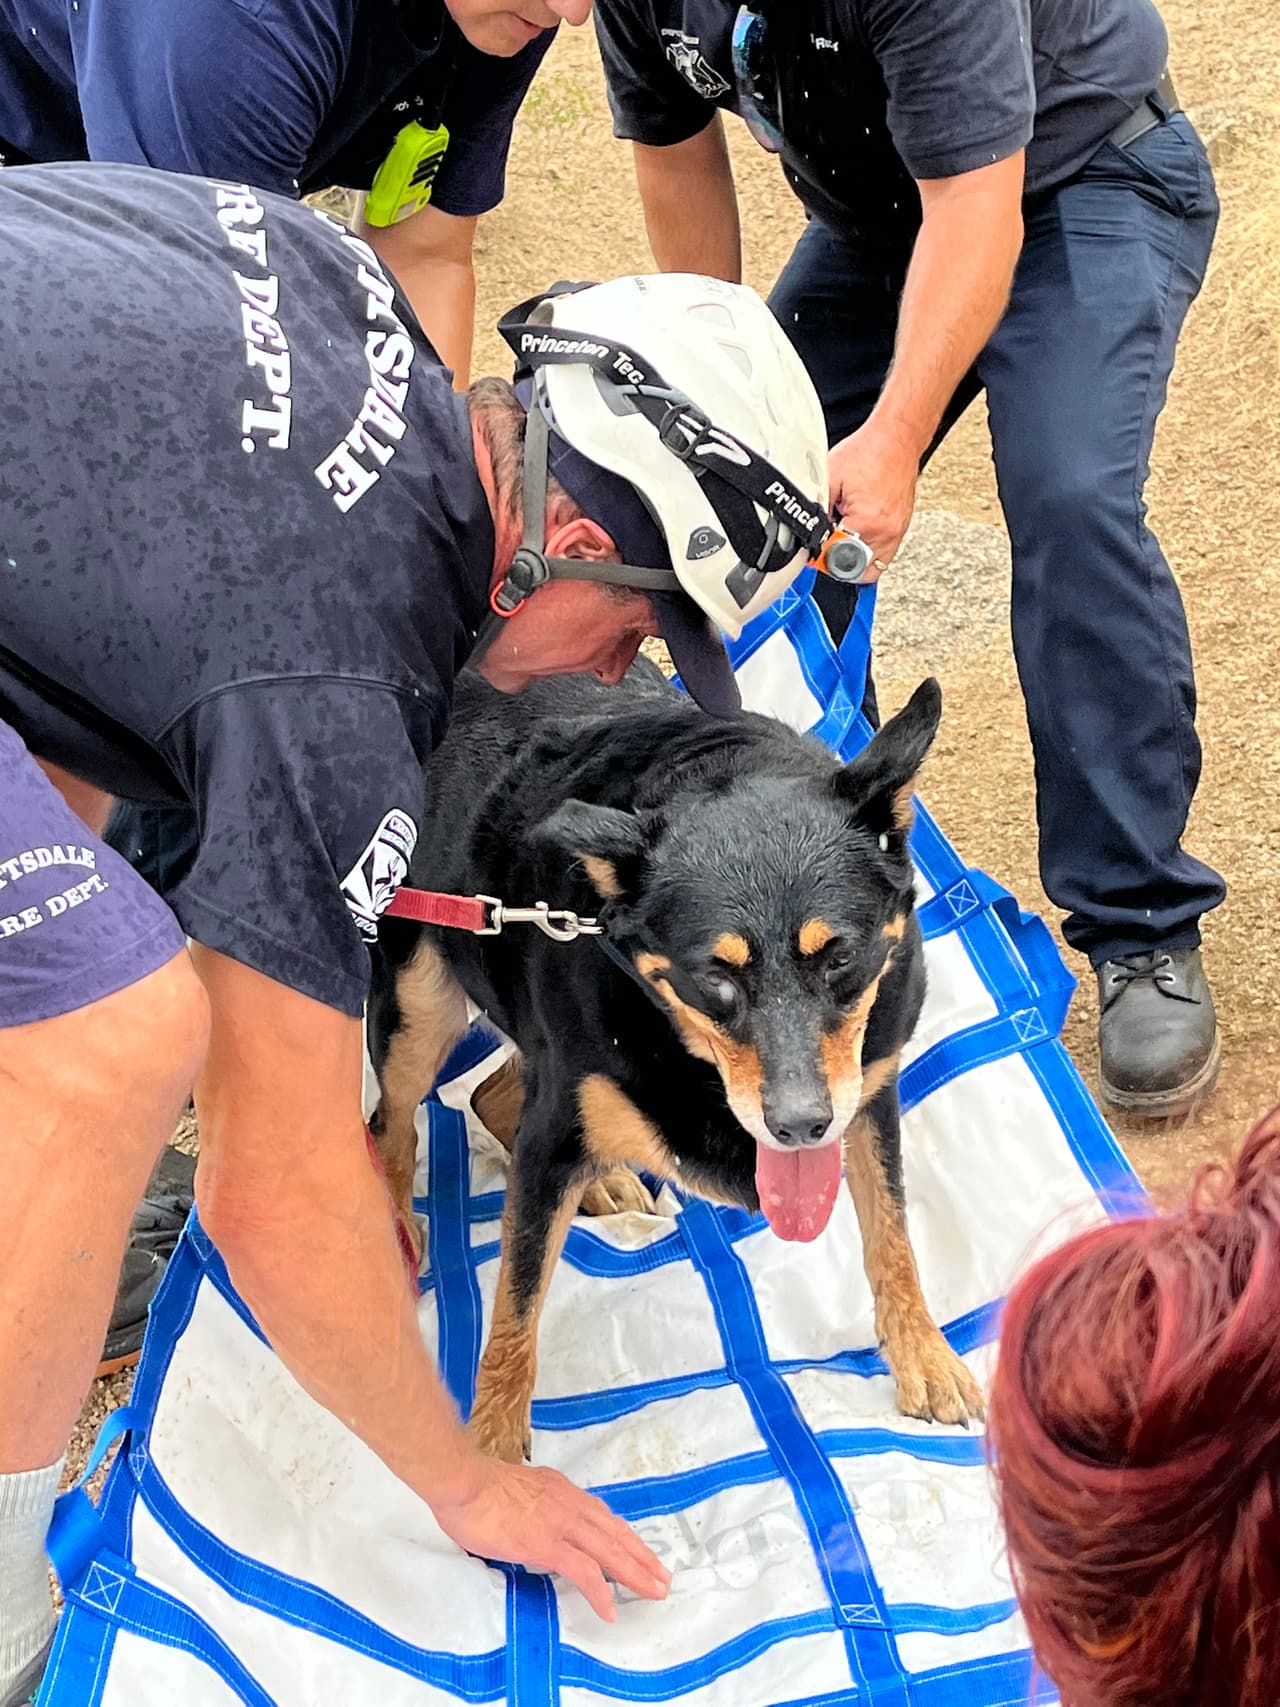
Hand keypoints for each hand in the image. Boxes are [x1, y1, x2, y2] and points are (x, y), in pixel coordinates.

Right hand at [432, 1449, 670, 1620]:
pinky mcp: (547, 1544)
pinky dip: (599, 1591)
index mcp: (561, 1491)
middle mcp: (569, 1504)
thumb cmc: (479, 1487)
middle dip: (641, 1556)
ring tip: (653, 1590)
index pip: (602, 1516)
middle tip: (662, 1575)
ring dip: (634, 1572)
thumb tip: (538, 1527)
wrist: (464, 1481)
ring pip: (609, 1550)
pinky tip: (609, 1608)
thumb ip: (535, 1507)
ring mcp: (561, 1523)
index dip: (623, 1535)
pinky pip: (582, 1571)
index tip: (638, 1550)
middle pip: (615, 1533)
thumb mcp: (519, 1491)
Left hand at [826, 417, 920, 578]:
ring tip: (842, 536)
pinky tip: (856, 532)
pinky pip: (883, 554)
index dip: (821, 555)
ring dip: (854, 559)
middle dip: (838, 562)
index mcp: (868, 522)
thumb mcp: (829, 478)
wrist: (896, 438)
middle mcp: (887, 532)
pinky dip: (867, 550)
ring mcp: (898, 532)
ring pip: (872, 568)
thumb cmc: (868, 451)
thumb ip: (817, 511)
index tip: (814, 546)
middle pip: (857, 572)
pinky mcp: (902, 528)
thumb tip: (808, 534)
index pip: (838, 559)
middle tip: (827, 543)